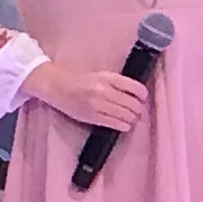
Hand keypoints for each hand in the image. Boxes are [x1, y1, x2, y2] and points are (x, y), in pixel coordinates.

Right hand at [26, 60, 147, 134]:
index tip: (142, 98)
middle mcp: (104, 91)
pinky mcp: (93, 117)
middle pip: (133, 104)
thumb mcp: (101, 76)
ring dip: (132, 118)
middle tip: (137, 110)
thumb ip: (118, 84)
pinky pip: (117, 124)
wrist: (59, 88)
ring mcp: (98, 105)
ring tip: (130, 118)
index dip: (143, 95)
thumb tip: (138, 96)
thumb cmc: (82, 82)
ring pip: (127, 116)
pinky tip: (124, 124)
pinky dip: (124, 125)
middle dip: (138, 109)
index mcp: (108, 78)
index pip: (136, 88)